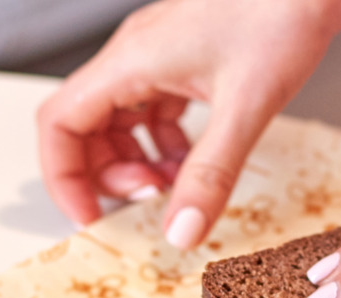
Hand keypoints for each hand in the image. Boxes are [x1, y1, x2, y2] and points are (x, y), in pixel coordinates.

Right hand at [36, 0, 340, 246]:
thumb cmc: (281, 15)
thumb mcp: (246, 109)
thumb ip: (211, 175)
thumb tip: (181, 233)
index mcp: (130, 61)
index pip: (59, 123)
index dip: (64, 177)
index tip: (90, 217)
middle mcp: (134, 55)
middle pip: (84, 125)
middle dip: (109, 173)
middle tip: (151, 200)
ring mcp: (158, 55)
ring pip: (120, 120)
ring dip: (139, 161)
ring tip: (176, 186)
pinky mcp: (186, 58)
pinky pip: (155, 108)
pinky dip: (166, 143)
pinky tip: (197, 161)